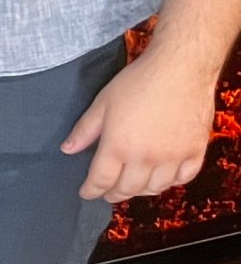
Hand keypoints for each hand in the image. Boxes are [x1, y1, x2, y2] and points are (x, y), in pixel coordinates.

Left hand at [64, 50, 216, 202]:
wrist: (180, 70)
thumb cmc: (138, 82)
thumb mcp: (102, 103)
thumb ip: (85, 130)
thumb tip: (68, 149)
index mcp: (119, 146)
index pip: (101, 179)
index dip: (91, 190)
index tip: (86, 194)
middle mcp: (147, 158)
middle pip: (128, 188)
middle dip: (114, 193)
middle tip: (107, 193)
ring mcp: (174, 158)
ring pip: (156, 188)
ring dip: (141, 191)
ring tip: (132, 186)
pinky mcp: (195, 152)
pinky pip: (183, 179)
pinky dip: (170, 183)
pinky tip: (162, 179)